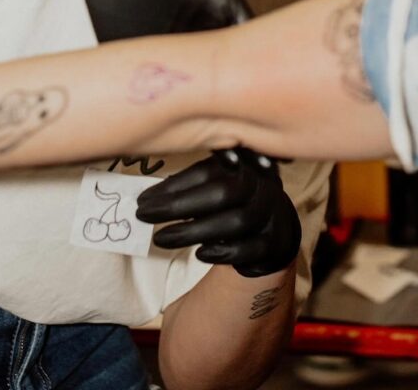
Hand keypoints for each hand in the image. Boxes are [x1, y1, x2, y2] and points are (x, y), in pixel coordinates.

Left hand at [135, 149, 301, 276]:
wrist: (274, 226)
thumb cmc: (232, 201)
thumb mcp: (217, 182)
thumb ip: (189, 185)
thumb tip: (148, 197)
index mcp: (242, 164)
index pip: (208, 171)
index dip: (174, 185)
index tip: (143, 199)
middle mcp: (260, 185)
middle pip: (223, 193)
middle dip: (180, 205)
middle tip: (144, 216)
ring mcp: (269, 214)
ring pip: (235, 222)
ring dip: (193, 231)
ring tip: (161, 238)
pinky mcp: (272, 243)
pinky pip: (249, 248)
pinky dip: (223, 252)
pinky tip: (199, 253)